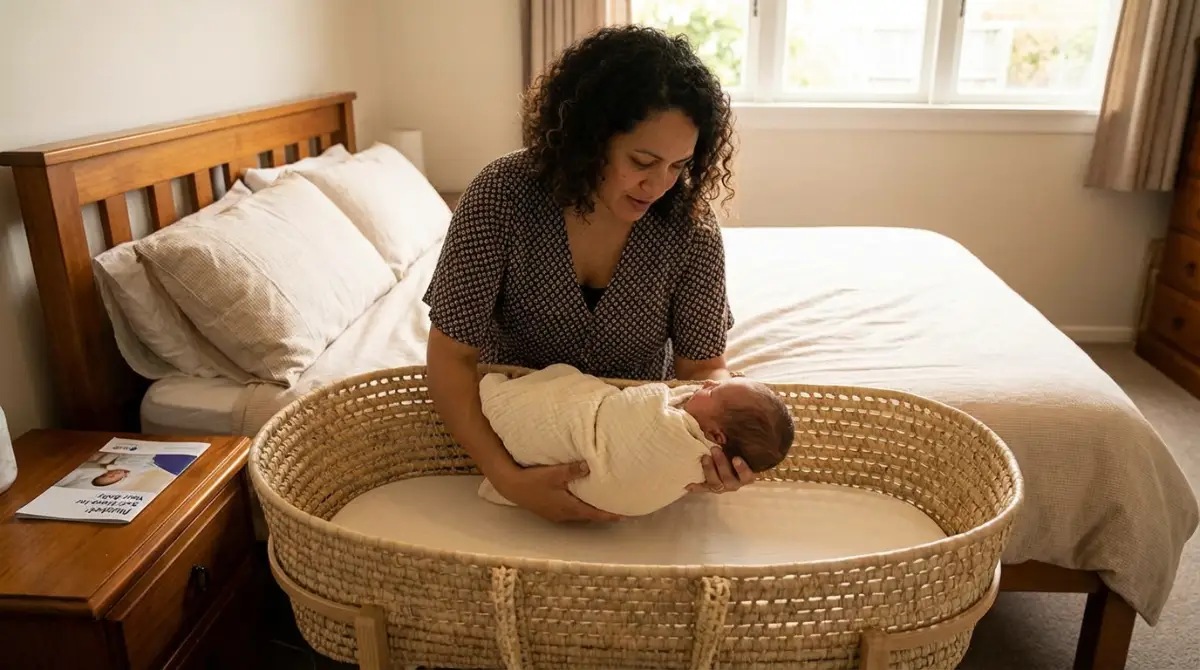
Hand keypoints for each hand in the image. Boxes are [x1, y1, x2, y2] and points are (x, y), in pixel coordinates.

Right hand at [492, 461, 621, 522]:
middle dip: (602, 514)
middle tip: (617, 510)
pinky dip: (580, 509)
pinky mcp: (549, 511)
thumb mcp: (554, 473)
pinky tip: (580, 502)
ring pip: (579, 515)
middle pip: (588, 516)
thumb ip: (572, 470)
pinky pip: (570, 513)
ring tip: (602, 506)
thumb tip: (590, 466)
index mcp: (568, 507)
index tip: (623, 516)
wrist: (511, 487)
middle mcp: (564, 514)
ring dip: (591, 512)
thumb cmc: (533, 480)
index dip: (609, 515)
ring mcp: (556, 514)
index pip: (594, 513)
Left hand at [687, 446, 754, 493]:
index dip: (742, 469)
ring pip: (716, 484)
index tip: (736, 458)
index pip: (747, 475)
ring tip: (704, 457)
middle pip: (729, 479)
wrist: (727, 462)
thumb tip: (738, 426)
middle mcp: (735, 483)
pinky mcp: (710, 487)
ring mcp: (722, 487)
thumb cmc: (735, 451)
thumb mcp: (738, 446)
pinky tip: (688, 485)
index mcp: (745, 475)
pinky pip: (703, 488)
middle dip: (721, 464)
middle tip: (714, 449)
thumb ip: (736, 441)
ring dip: (709, 470)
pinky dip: (696, 486)